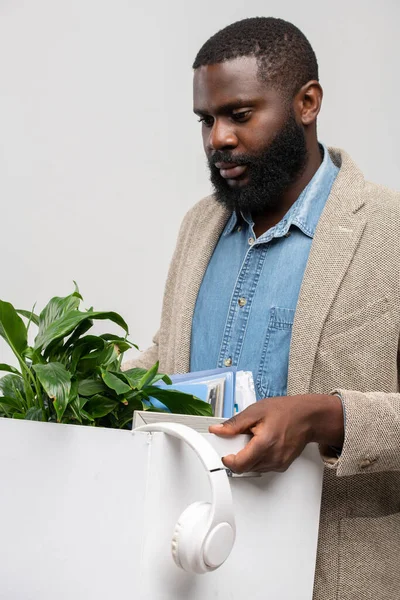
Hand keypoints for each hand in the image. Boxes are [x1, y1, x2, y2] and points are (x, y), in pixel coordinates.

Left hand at [209, 394, 343, 473]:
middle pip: (245, 468)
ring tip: (254, 440)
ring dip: (248, 458)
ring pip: (254, 468)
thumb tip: (217, 430)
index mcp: (265, 443)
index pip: (240, 465)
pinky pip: (263, 467)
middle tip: (241, 440)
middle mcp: (273, 457)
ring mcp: (279, 464)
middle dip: (238, 456)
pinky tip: (262, 445)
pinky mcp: (282, 466)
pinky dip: (258, 458)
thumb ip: (234, 424)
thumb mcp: (256, 411)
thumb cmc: (285, 411)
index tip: (224, 453)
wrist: (307, 417)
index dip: (228, 460)